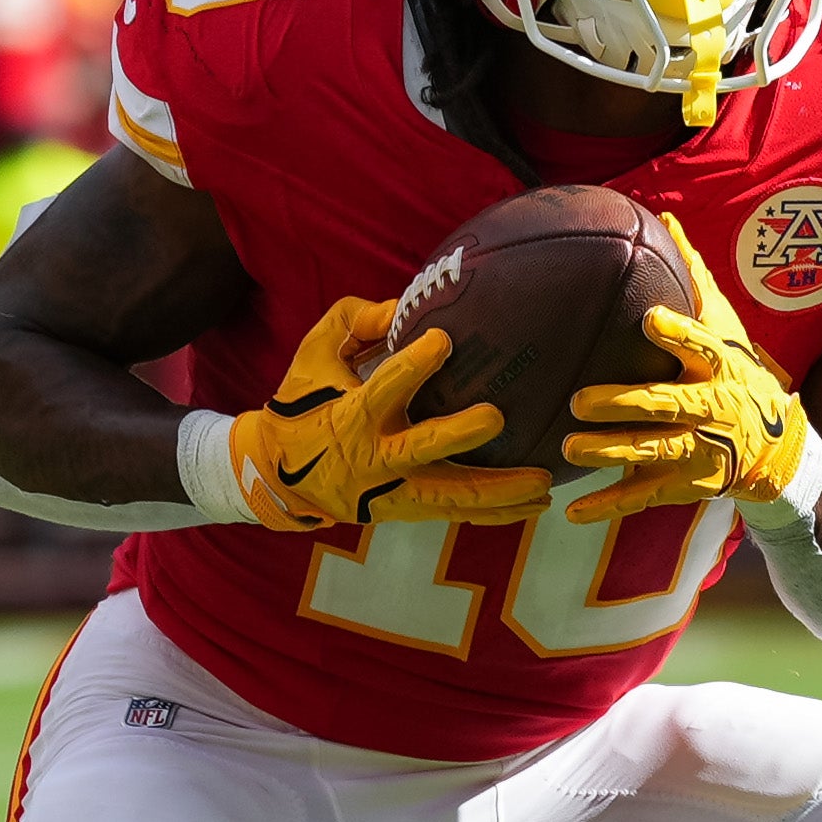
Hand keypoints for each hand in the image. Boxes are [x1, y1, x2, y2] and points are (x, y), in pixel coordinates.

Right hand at [224, 296, 552, 533]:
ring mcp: (391, 491)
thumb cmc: (304, 401)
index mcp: (351, 413)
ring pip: (450, 497)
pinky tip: (535, 504)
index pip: (384, 386)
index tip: (443, 340)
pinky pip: (455, 514)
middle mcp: (374, 456)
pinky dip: (496, 512)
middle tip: (497, 417)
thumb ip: (355, 320)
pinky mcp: (404, 511)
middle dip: (459, 435)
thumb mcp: (316, 352)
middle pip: (421, 450)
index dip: (413, 364)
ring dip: (499, 492)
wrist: (277, 475)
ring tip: (544, 482)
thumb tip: (402, 306)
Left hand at [566, 239, 811, 521]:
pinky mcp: (688, 484)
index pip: (705, 347)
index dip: (681, 335)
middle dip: (625, 405)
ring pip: (652, 452)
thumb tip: (667, 217)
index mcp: (723, 367)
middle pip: (669, 406)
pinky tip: (572, 512)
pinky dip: (608, 505)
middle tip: (581, 400)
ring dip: (611, 452)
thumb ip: (695, 279)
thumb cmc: (742, 375)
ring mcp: (703, 452)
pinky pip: (644, 496)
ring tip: (570, 447)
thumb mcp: (728, 328)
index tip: (650, 319)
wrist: (780, 452)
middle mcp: (716, 410)